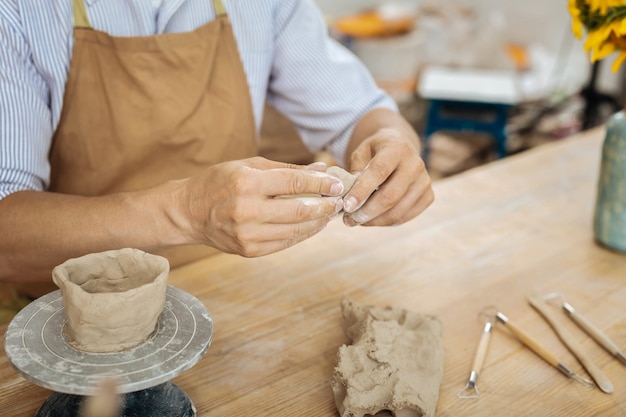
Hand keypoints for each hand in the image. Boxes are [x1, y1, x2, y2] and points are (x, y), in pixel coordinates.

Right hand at [177, 157, 343, 256]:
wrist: (188, 212)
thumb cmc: (219, 182)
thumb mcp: (248, 166)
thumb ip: (286, 169)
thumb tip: (320, 169)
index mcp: (247, 184)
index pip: (293, 183)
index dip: (320, 184)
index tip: (337, 184)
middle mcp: (247, 211)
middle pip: (299, 210)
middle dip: (325, 206)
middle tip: (340, 201)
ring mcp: (248, 235)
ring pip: (296, 230)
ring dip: (318, 222)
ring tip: (329, 213)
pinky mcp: (249, 251)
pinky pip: (285, 243)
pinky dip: (303, 234)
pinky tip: (313, 226)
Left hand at [342, 127, 433, 226]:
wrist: (401, 150)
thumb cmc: (377, 152)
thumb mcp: (361, 152)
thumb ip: (356, 170)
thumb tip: (350, 192)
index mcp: (397, 148)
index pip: (379, 172)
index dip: (362, 191)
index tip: (347, 205)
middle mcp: (415, 164)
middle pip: (390, 196)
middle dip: (367, 212)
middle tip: (349, 219)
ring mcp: (424, 182)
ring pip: (397, 211)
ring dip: (374, 221)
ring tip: (357, 221)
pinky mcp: (428, 197)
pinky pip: (405, 217)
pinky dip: (386, 222)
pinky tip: (372, 219)